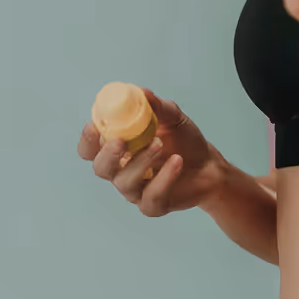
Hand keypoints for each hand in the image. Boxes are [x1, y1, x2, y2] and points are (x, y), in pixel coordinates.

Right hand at [76, 88, 229, 216]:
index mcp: (117, 147)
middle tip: (121, 141)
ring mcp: (135, 190)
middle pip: (100, 168)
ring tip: (161, 145)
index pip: (89, 148)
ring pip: (125, 182)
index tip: (95, 125)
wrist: (210, 165)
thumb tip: (141, 92)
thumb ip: (155, 106)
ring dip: (141, 162)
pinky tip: (176, 161)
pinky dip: (164, 178)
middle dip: (107, 154)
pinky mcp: (153, 205)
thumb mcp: (171, 117)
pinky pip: (151, 197)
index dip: (88, 139)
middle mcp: (120, 170)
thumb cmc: (183, 140)